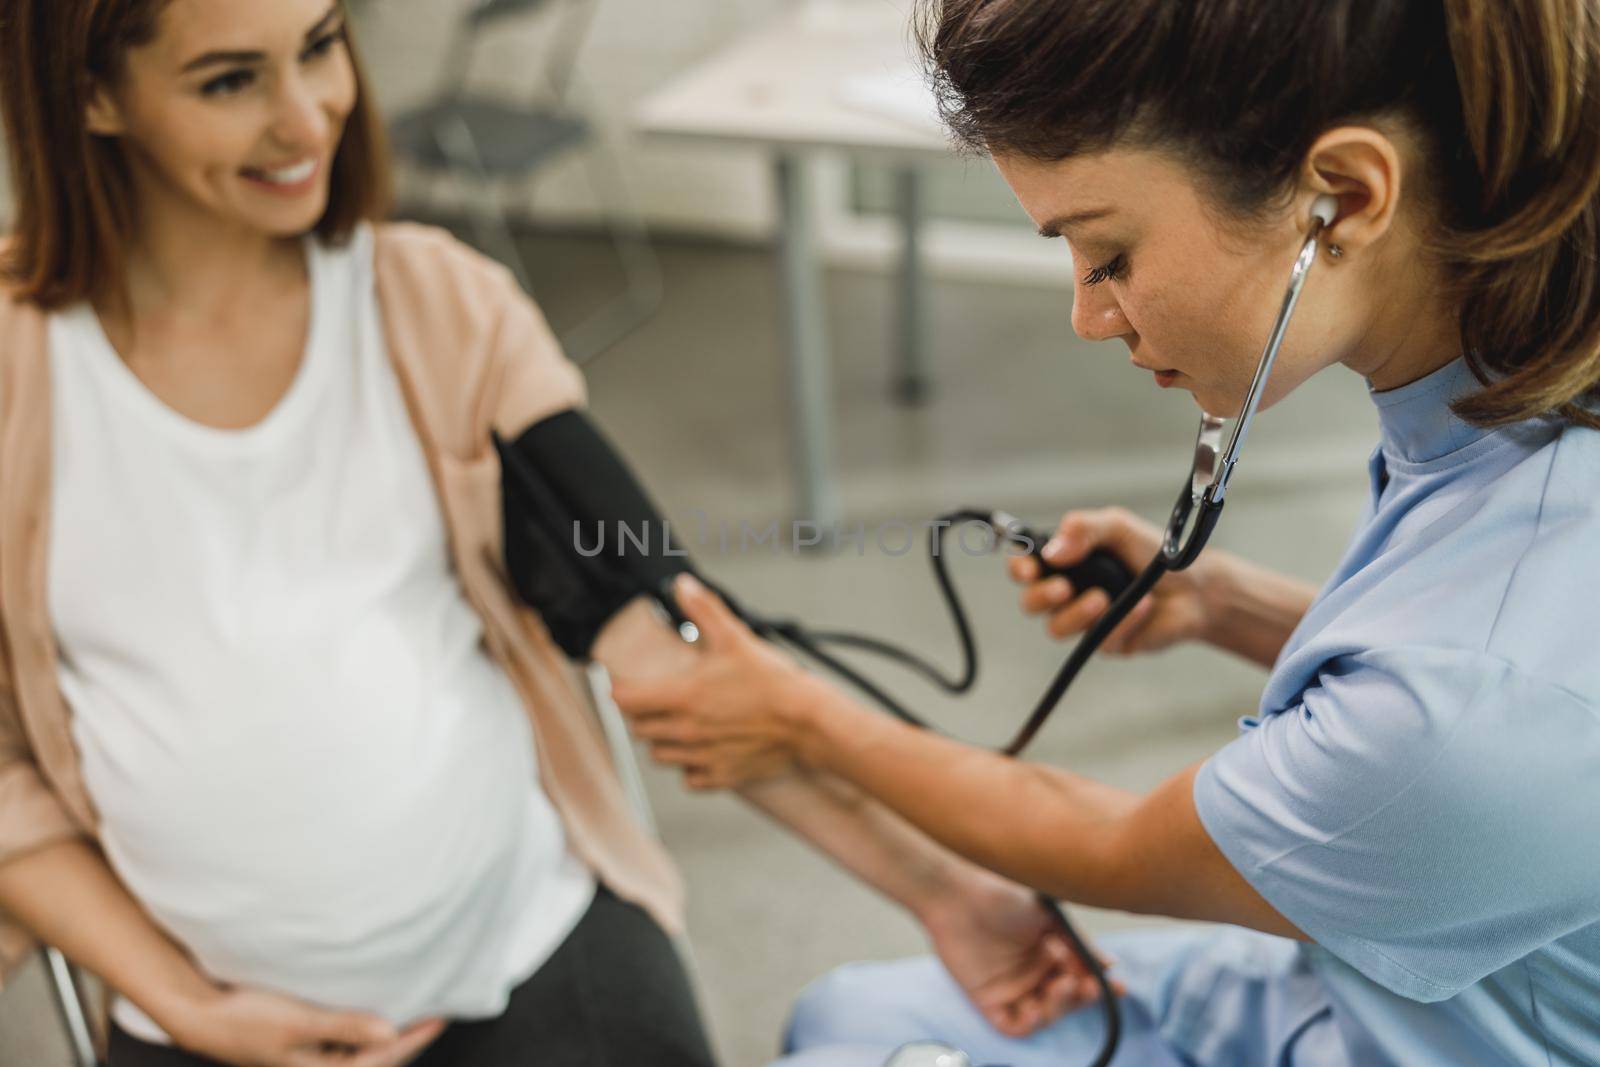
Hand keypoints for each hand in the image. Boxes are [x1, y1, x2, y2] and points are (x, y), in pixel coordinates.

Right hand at [166, 982, 445, 1066]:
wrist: (200, 1016)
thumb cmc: (246, 1018)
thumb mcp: (300, 1021)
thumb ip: (344, 1026)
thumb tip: (389, 1033)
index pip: (381, 1058)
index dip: (413, 1038)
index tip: (440, 1017)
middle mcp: (318, 1066)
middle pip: (375, 1057)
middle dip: (407, 1038)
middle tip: (438, 1012)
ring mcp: (310, 1056)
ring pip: (362, 1048)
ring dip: (385, 1032)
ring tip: (414, 1009)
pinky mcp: (302, 1042)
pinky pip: (345, 1037)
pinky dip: (364, 1025)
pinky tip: (373, 1008)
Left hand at [610, 574, 824, 790]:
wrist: (807, 722)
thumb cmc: (772, 682)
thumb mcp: (735, 637)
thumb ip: (704, 609)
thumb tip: (683, 585)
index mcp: (682, 697)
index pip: (625, 700)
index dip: (621, 690)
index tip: (626, 684)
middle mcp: (685, 731)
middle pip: (639, 729)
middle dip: (642, 714)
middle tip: (658, 699)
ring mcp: (701, 756)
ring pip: (659, 755)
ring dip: (662, 740)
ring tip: (680, 723)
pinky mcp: (720, 776)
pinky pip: (688, 778)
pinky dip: (689, 766)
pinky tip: (702, 749)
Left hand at [922, 870, 1125, 1038]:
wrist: (959, 892)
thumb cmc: (1001, 893)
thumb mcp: (1049, 915)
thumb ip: (1078, 941)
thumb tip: (1108, 963)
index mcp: (1049, 949)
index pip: (1080, 975)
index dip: (1099, 985)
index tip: (1116, 986)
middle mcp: (1032, 971)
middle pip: (1067, 998)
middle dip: (1083, 996)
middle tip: (1089, 985)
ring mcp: (1011, 986)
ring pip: (1046, 1013)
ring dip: (1060, 1005)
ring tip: (1063, 982)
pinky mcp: (987, 998)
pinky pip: (1013, 1024)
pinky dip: (1030, 1023)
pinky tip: (1037, 1007)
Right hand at [1009, 506, 1214, 654]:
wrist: (1196, 587)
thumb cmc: (1154, 554)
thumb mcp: (1118, 527)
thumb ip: (1084, 529)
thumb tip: (1052, 552)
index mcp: (1065, 560)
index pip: (1025, 565)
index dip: (1019, 568)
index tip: (1030, 569)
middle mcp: (1069, 591)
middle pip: (1029, 603)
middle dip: (1040, 597)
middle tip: (1063, 589)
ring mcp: (1085, 620)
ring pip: (1055, 628)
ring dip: (1076, 614)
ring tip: (1104, 600)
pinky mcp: (1107, 642)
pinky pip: (1098, 639)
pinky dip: (1121, 621)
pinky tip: (1142, 607)